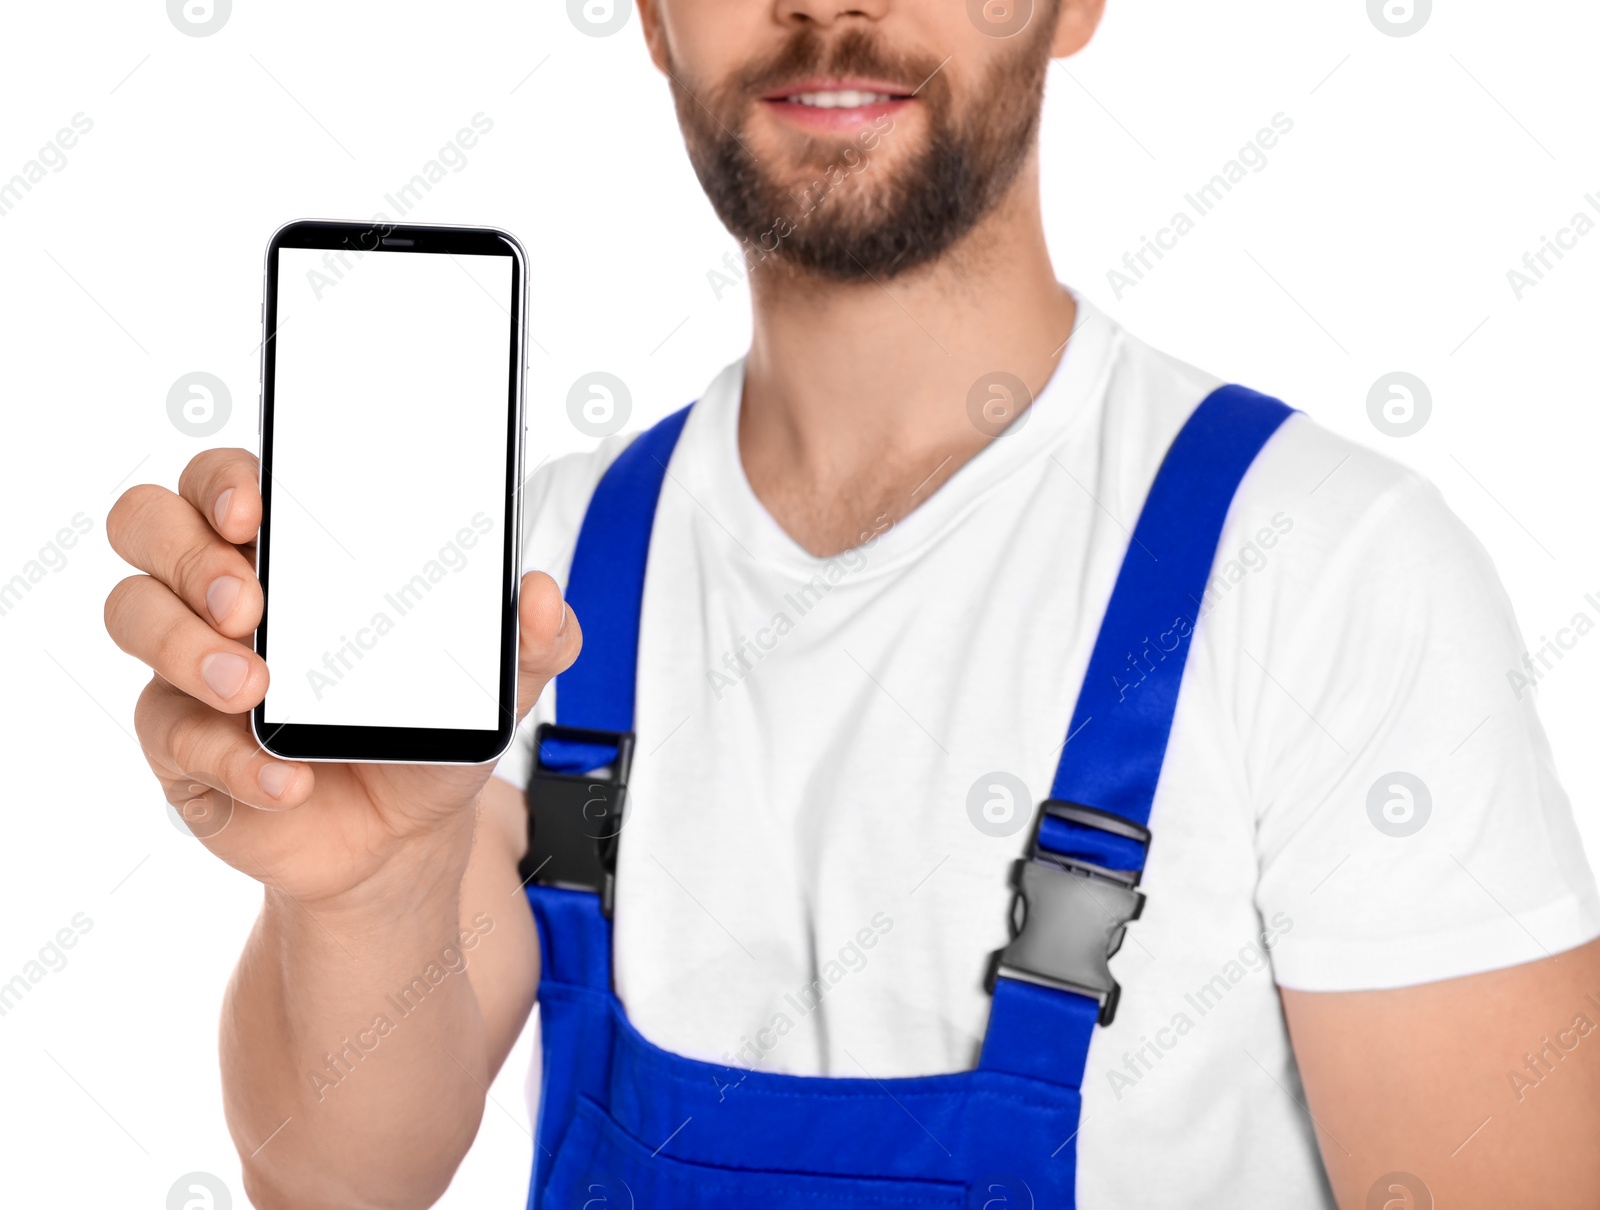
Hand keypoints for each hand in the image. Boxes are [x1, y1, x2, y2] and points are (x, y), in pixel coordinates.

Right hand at [105, 448, 578, 906]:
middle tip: (251, 600)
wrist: (402, 835)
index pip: (226, 477)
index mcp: (295, 551)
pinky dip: (231, 758)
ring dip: (184, 644)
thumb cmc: (426, 728)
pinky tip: (286, 780)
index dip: (224, 478)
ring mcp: (188, 663)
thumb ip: (534, 637)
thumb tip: (540, 593)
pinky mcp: (180, 744)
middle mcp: (225, 592)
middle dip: (189, 551)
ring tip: (253, 685)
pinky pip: (170, 733)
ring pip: (130, 612)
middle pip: (148, 521)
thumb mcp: (495, 685)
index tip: (258, 507)